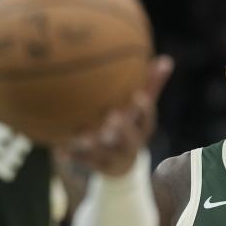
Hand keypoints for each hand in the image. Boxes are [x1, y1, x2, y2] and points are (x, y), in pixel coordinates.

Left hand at [62, 54, 173, 175]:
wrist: (119, 162)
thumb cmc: (131, 123)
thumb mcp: (141, 108)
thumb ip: (150, 85)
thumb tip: (166, 59)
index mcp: (142, 129)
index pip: (148, 119)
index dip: (144, 109)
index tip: (137, 95)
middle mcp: (130, 145)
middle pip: (129, 138)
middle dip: (121, 128)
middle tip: (112, 115)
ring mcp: (113, 158)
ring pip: (103, 151)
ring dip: (92, 143)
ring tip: (81, 134)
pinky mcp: (96, 167)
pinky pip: (82, 162)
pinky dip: (71, 156)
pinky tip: (59, 150)